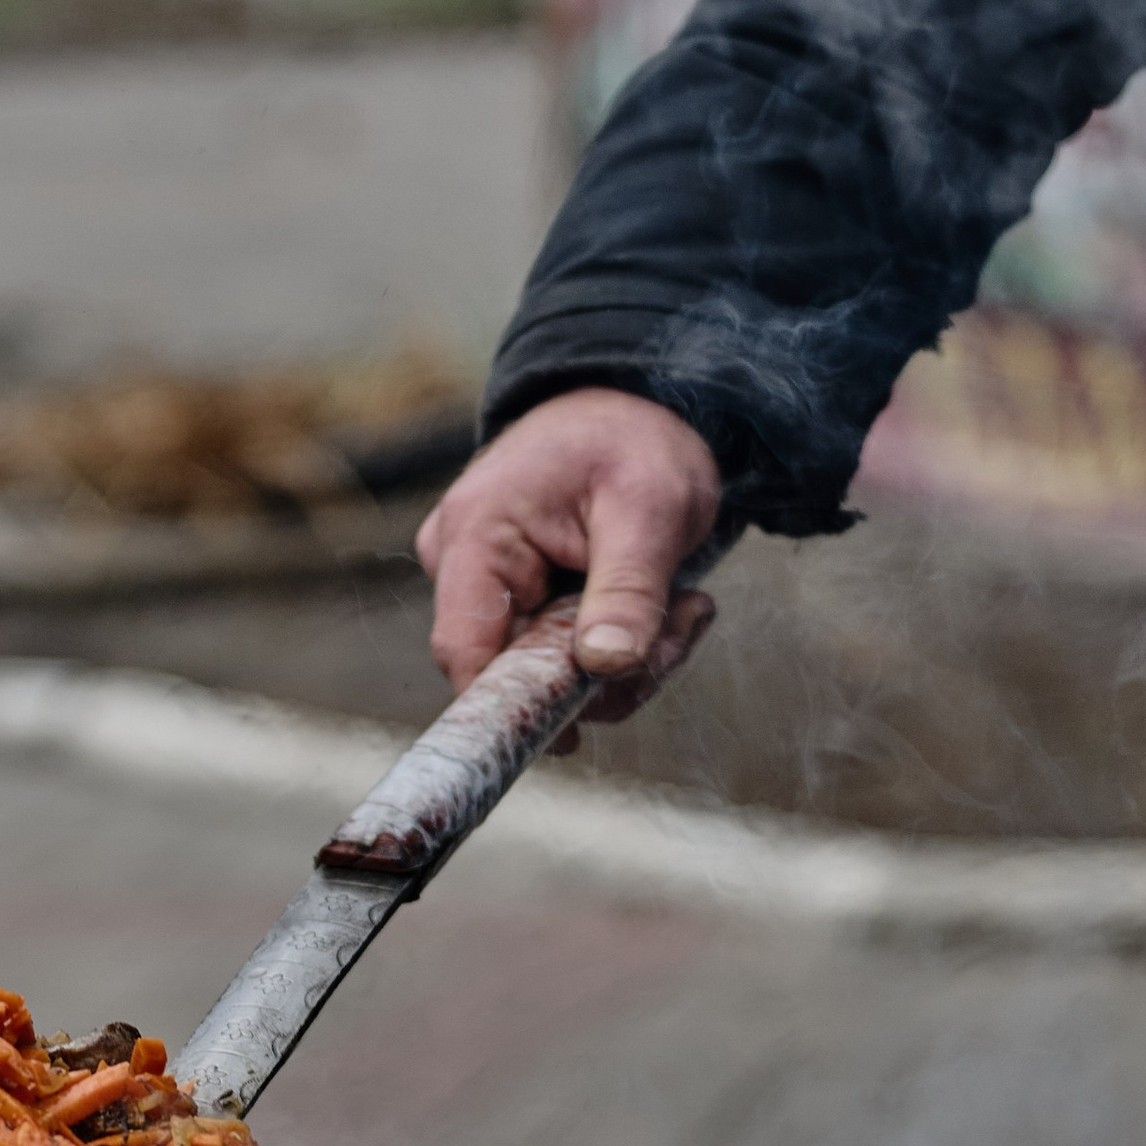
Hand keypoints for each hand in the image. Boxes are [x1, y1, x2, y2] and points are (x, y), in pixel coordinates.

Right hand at [418, 386, 723, 701]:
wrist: (635, 412)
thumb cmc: (635, 442)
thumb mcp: (650, 507)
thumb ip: (628, 589)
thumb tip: (605, 666)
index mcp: (478, 532)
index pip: (465, 650)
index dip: (509, 706)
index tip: (571, 733)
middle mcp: (463, 565)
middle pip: (513, 674)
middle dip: (604, 675)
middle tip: (682, 627)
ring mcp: (485, 587)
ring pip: (545, 676)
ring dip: (625, 664)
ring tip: (682, 606)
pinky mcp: (516, 604)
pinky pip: (560, 660)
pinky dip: (618, 651)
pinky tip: (661, 609)